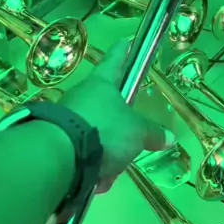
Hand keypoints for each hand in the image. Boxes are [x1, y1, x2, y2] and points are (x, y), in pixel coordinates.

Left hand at [62, 40, 174, 191]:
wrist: (58, 156)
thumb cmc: (104, 130)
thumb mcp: (137, 132)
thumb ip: (152, 133)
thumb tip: (169, 137)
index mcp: (100, 85)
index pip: (114, 62)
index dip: (122, 53)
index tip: (124, 41)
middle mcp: (80, 98)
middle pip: (105, 107)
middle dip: (119, 128)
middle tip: (130, 141)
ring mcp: (64, 120)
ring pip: (95, 136)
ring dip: (106, 155)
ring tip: (111, 171)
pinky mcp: (54, 144)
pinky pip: (81, 155)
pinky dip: (92, 169)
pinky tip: (96, 181)